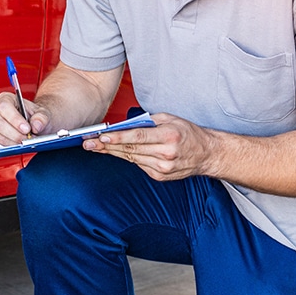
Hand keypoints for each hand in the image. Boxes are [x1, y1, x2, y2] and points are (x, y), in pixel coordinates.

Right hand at [0, 92, 49, 147]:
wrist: (34, 125)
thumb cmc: (36, 116)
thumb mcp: (43, 114)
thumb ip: (41, 118)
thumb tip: (36, 126)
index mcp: (5, 99)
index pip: (4, 107)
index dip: (15, 119)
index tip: (27, 129)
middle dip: (14, 134)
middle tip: (27, 139)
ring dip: (12, 142)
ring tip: (25, 143)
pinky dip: (7, 148)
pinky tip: (17, 147)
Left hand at [82, 112, 217, 180]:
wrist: (207, 154)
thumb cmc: (188, 133)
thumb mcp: (171, 119)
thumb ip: (148, 121)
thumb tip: (124, 124)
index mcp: (169, 137)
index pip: (138, 137)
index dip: (118, 138)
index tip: (101, 137)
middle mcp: (166, 154)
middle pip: (130, 149)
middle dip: (106, 146)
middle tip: (88, 143)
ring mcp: (163, 168)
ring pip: (131, 158)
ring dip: (112, 152)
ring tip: (94, 147)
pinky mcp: (160, 176)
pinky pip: (138, 165)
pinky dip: (127, 157)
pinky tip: (115, 152)